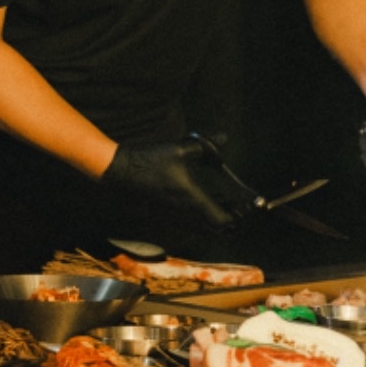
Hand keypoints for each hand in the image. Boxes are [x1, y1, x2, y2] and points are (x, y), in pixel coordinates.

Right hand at [102, 136, 260, 229]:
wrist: (121, 172)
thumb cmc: (151, 160)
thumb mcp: (180, 149)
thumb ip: (205, 146)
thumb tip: (224, 137)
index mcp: (193, 199)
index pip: (221, 220)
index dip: (235, 217)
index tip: (244, 207)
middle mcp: (185, 213)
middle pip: (214, 229)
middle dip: (229, 221)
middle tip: (237, 208)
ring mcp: (174, 217)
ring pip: (202, 229)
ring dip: (215, 221)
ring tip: (222, 205)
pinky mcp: (165, 216)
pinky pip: (190, 225)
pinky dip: (201, 220)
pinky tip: (202, 204)